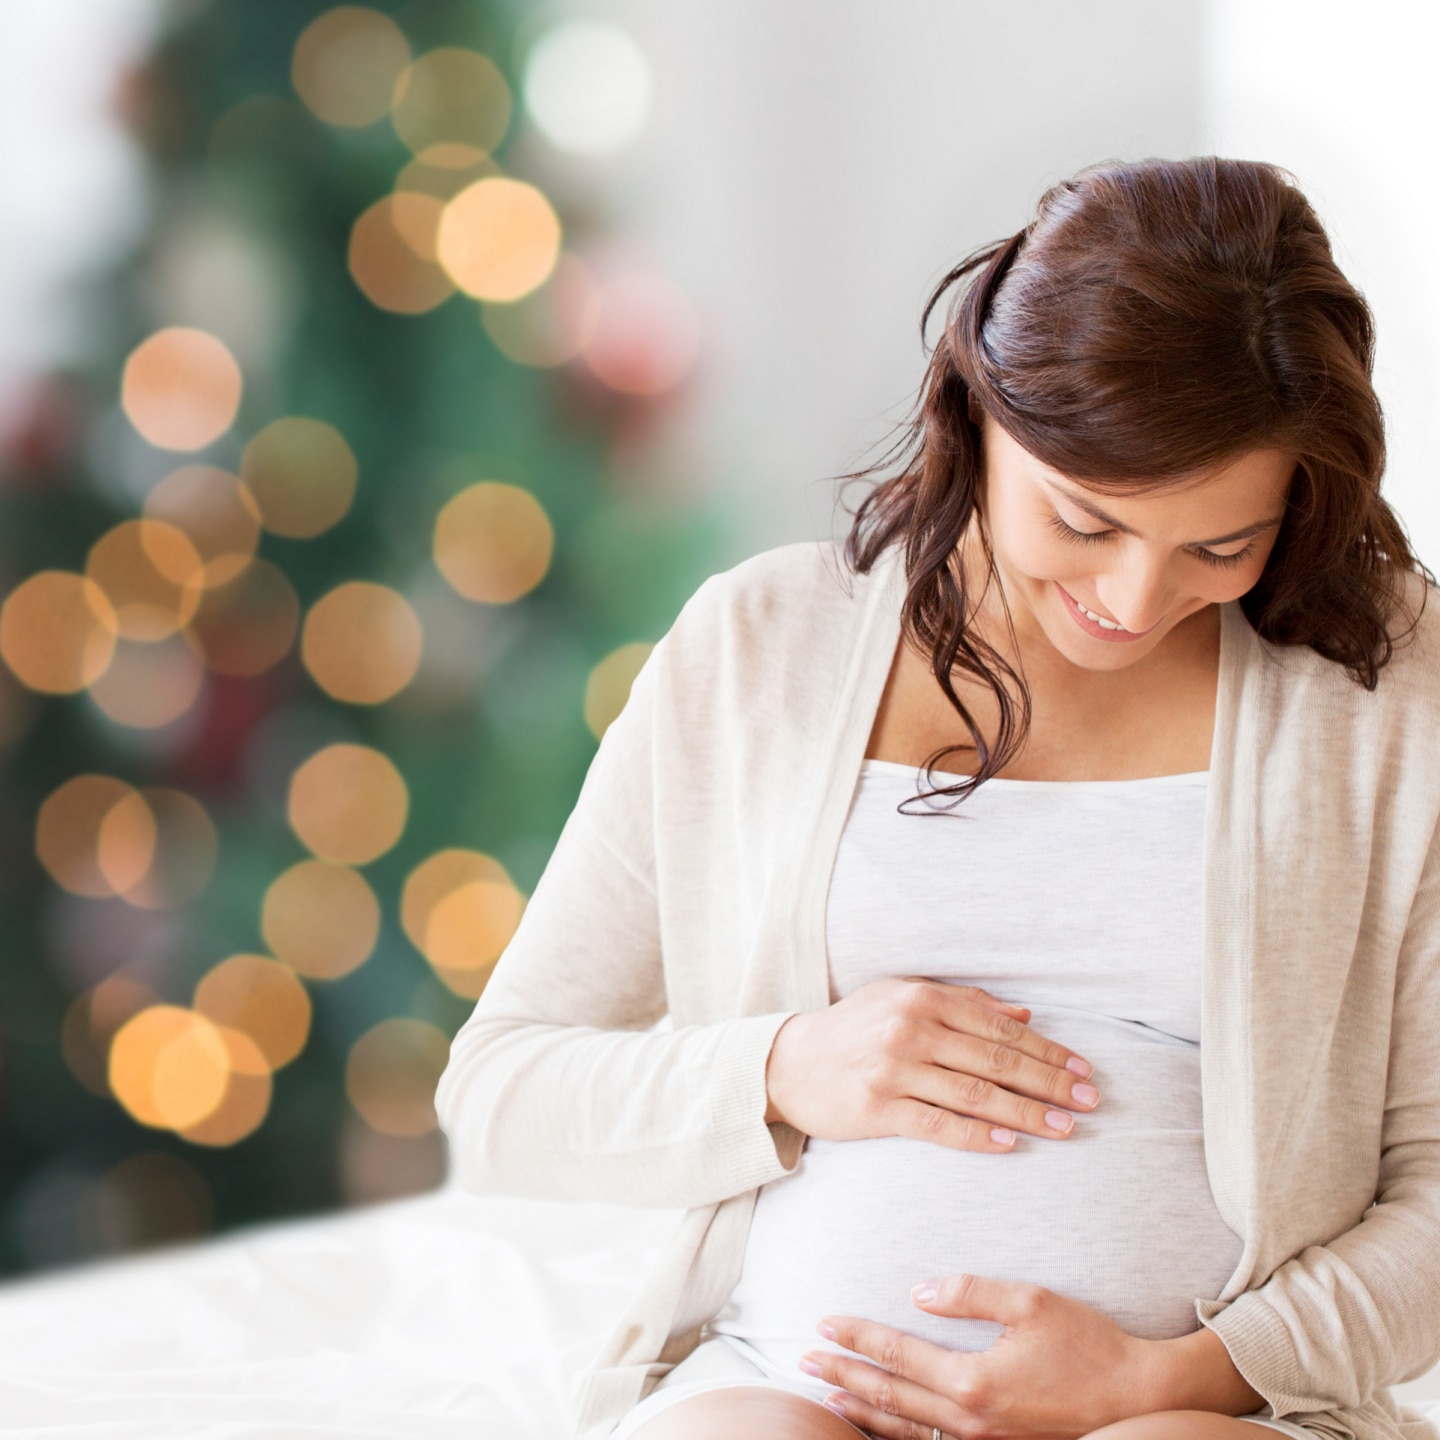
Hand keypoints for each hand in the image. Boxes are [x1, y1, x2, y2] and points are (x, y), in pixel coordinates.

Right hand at [764, 977, 1099, 1152]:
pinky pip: (938, 1125)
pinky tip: (1010, 1145)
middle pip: (996, 1060)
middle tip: (1089, 1103)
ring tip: (1065, 1129)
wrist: (788, 1063)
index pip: (1001, 1026)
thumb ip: (964, 1003)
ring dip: (1027, 1114)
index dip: (1048, 1050)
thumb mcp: (902, 997)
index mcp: (923, 997)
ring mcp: (894, 1069)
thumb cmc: (853, 1028)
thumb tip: (1025, 1013)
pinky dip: (978, 1135)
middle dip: (1050, 1083)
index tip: (1083, 1070)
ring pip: (976, 1094)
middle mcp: (911, 1029)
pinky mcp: (878, 1108)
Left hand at [799, 1273, 1160, 1439]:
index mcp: (974, 1380)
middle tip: (803, 1360)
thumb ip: (968, 1293)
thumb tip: (916, 1292)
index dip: (857, 1338)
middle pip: (890, 1396)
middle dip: (843, 1376)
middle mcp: (970, 1419)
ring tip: (826, 1395)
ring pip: (905, 1429)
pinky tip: (881, 1423)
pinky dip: (897, 1433)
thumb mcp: (1030, 1301)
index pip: (897, 1354)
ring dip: (862, 1409)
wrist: (1138, 1399)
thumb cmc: (1088, 1345)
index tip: (824, 1324)